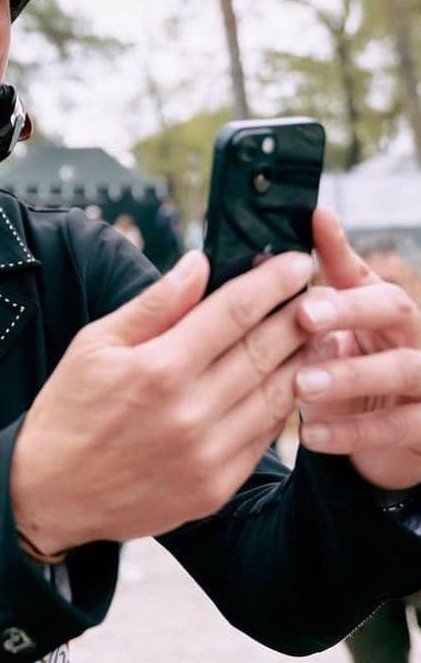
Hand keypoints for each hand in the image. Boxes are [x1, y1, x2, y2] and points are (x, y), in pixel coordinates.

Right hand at [10, 248, 313, 554]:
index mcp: (157, 368)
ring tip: (317, 333)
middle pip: (263, 350)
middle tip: (320, 292)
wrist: (51, 492)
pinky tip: (289, 382)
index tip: (296, 262)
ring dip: (302, 360)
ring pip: (275, 395)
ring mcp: (207, 454)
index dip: (270, 283)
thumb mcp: (95, 343)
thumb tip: (197, 264)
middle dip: (297, 315)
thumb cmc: (69, 409)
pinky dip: (282, 406)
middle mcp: (190, 411)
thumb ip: (154, 305)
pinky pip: (265, 438)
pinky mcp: (215, 487)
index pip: (232, 312)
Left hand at [295, 209, 420, 488]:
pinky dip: (353, 432)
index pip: (359, 271)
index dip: (338, 247)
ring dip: (350, 375)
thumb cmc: (345, 374)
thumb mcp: (324, 340)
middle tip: (305, 314)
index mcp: (378, 307)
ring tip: (300, 384)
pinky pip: (400, 428)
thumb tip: (258, 266)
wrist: (384, 441)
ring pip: (403, 368)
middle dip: (350, 308)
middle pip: (394, 306)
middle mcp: (411, 334)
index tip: (315, 221)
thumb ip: (300, 307)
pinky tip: (311, 436)